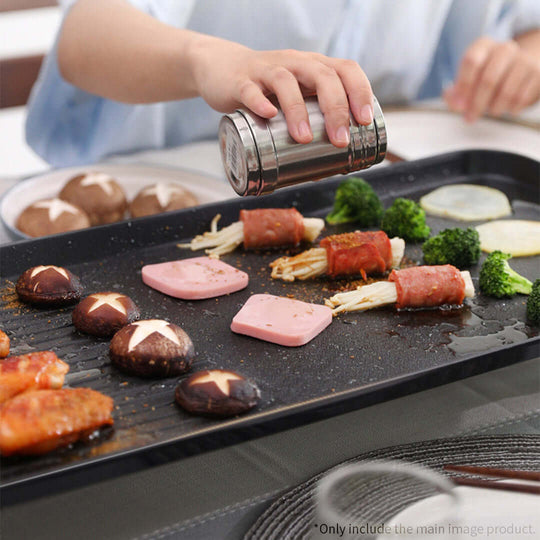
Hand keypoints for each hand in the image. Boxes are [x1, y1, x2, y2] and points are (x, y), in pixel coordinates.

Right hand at [188, 35, 373, 146]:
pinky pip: (249, 89)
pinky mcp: (239, 81)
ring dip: (298, 109)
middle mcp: (294, 63)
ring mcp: (265, 70)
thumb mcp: (294, 98)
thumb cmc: (266, 91)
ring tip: (304, 138)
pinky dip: (259, 101)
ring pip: (285, 81)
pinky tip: (268, 115)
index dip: (359, 92)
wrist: (220, 69)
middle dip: (336, 108)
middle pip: (321, 76)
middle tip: (340, 140)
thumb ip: (309, 127)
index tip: (364, 122)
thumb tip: (325, 170)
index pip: (344, 69)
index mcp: (312, 67)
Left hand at [444, 37, 539, 121]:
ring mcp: (523, 59)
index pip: (471, 61)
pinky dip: (512, 108)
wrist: (523, 66)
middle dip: (477, 104)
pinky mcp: (537, 73)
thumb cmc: (488, 76)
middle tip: (470, 117)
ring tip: (491, 111)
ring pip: (506, 91)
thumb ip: (455, 93)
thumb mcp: (469, 80)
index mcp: (484, 46)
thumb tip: (452, 100)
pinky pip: (522, 97)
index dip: (463, 85)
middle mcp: (505, 49)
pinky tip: (508, 108)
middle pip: (488, 79)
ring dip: (495, 108)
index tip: (459, 104)